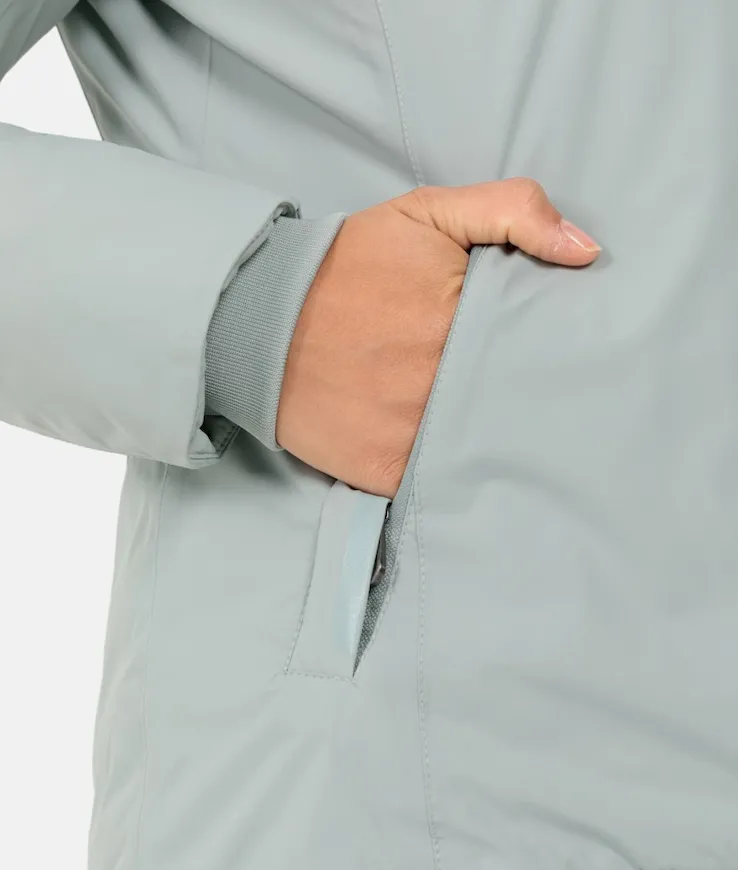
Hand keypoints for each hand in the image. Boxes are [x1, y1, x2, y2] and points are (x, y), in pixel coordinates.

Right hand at [276, 178, 600, 497]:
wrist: (258, 319)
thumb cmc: (350, 265)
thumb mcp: (427, 213)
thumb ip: (511, 211)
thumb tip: (587, 252)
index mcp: (464, 320)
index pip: (541, 348)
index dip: (558, 353)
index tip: (568, 355)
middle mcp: (442, 383)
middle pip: (517, 404)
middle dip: (534, 401)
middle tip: (552, 402)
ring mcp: (413, 433)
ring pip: (484, 450)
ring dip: (501, 445)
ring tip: (514, 434)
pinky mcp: (385, 471)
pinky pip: (439, 484)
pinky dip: (455, 478)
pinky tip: (469, 464)